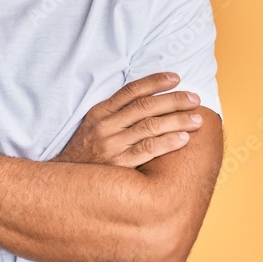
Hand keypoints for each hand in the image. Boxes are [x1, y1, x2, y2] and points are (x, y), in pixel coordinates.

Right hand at [53, 73, 203, 168]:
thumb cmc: (85, 153)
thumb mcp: (93, 127)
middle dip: (173, 100)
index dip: (155, 82)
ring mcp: (112, 145)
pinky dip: (167, 142)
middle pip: (145, 107)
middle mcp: (106, 126)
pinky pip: (147, 150)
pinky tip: (184, 139)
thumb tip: (147, 100)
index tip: (176, 77)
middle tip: (195, 99)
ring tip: (197, 119)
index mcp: (100, 112)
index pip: (131, 91)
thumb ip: (115, 114)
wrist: (66, 184)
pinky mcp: (119, 165)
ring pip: (150, 126)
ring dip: (177, 121)